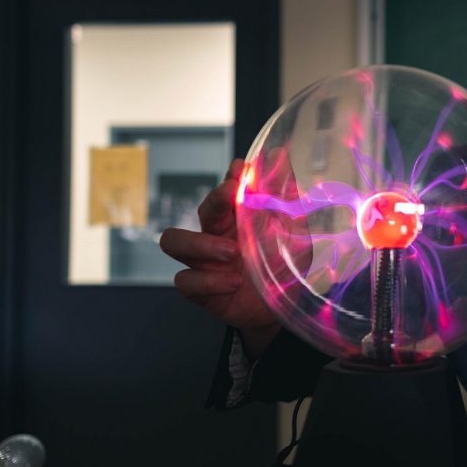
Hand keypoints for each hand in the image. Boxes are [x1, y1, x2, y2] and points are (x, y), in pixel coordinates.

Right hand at [160, 159, 279, 355]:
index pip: (225, 192)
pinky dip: (208, 280)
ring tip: (232, 252)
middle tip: (231, 197)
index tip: (241, 170)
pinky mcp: (199, 290)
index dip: (230, 179)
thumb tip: (279, 157)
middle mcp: (215, 237)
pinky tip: (233, 282)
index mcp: (236, 220)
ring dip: (201, 243)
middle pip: (201, 211)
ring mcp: (203, 262)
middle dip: (214, 200)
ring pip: (174, 241)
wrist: (281, 309)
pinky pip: (186, 280)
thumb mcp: (292, 233)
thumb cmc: (282, 267)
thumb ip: (285, 199)